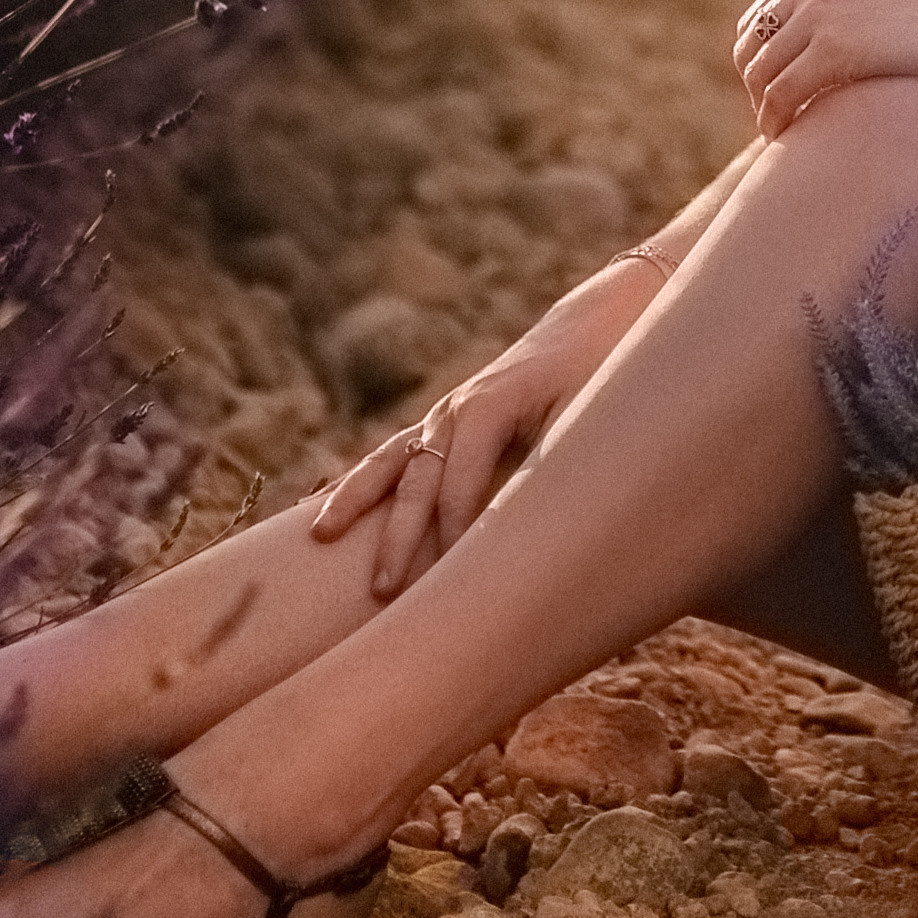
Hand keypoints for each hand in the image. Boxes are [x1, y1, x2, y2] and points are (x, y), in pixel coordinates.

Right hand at [309, 261, 656, 598]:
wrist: (593, 326)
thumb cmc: (598, 376)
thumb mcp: (587, 417)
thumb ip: (560, 464)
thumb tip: (550, 530)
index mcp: (489, 407)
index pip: (460, 481)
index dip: (453, 531)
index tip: (445, 581)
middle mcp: (456, 409)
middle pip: (417, 479)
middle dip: (398, 536)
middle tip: (381, 590)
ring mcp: (444, 415)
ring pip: (389, 462)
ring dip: (356, 502)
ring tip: (319, 536)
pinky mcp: (443, 425)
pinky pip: (392, 456)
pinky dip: (358, 482)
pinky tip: (321, 510)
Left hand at [732, 0, 917, 135]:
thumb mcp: (880, 7)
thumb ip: (846, 18)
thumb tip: (824, 53)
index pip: (756, 24)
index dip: (758, 66)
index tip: (774, 99)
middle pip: (750, 51)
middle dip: (756, 91)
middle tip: (777, 125)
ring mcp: (818, 15)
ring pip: (761, 76)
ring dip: (765, 112)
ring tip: (783, 138)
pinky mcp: (833, 49)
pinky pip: (782, 94)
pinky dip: (777, 121)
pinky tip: (789, 140)